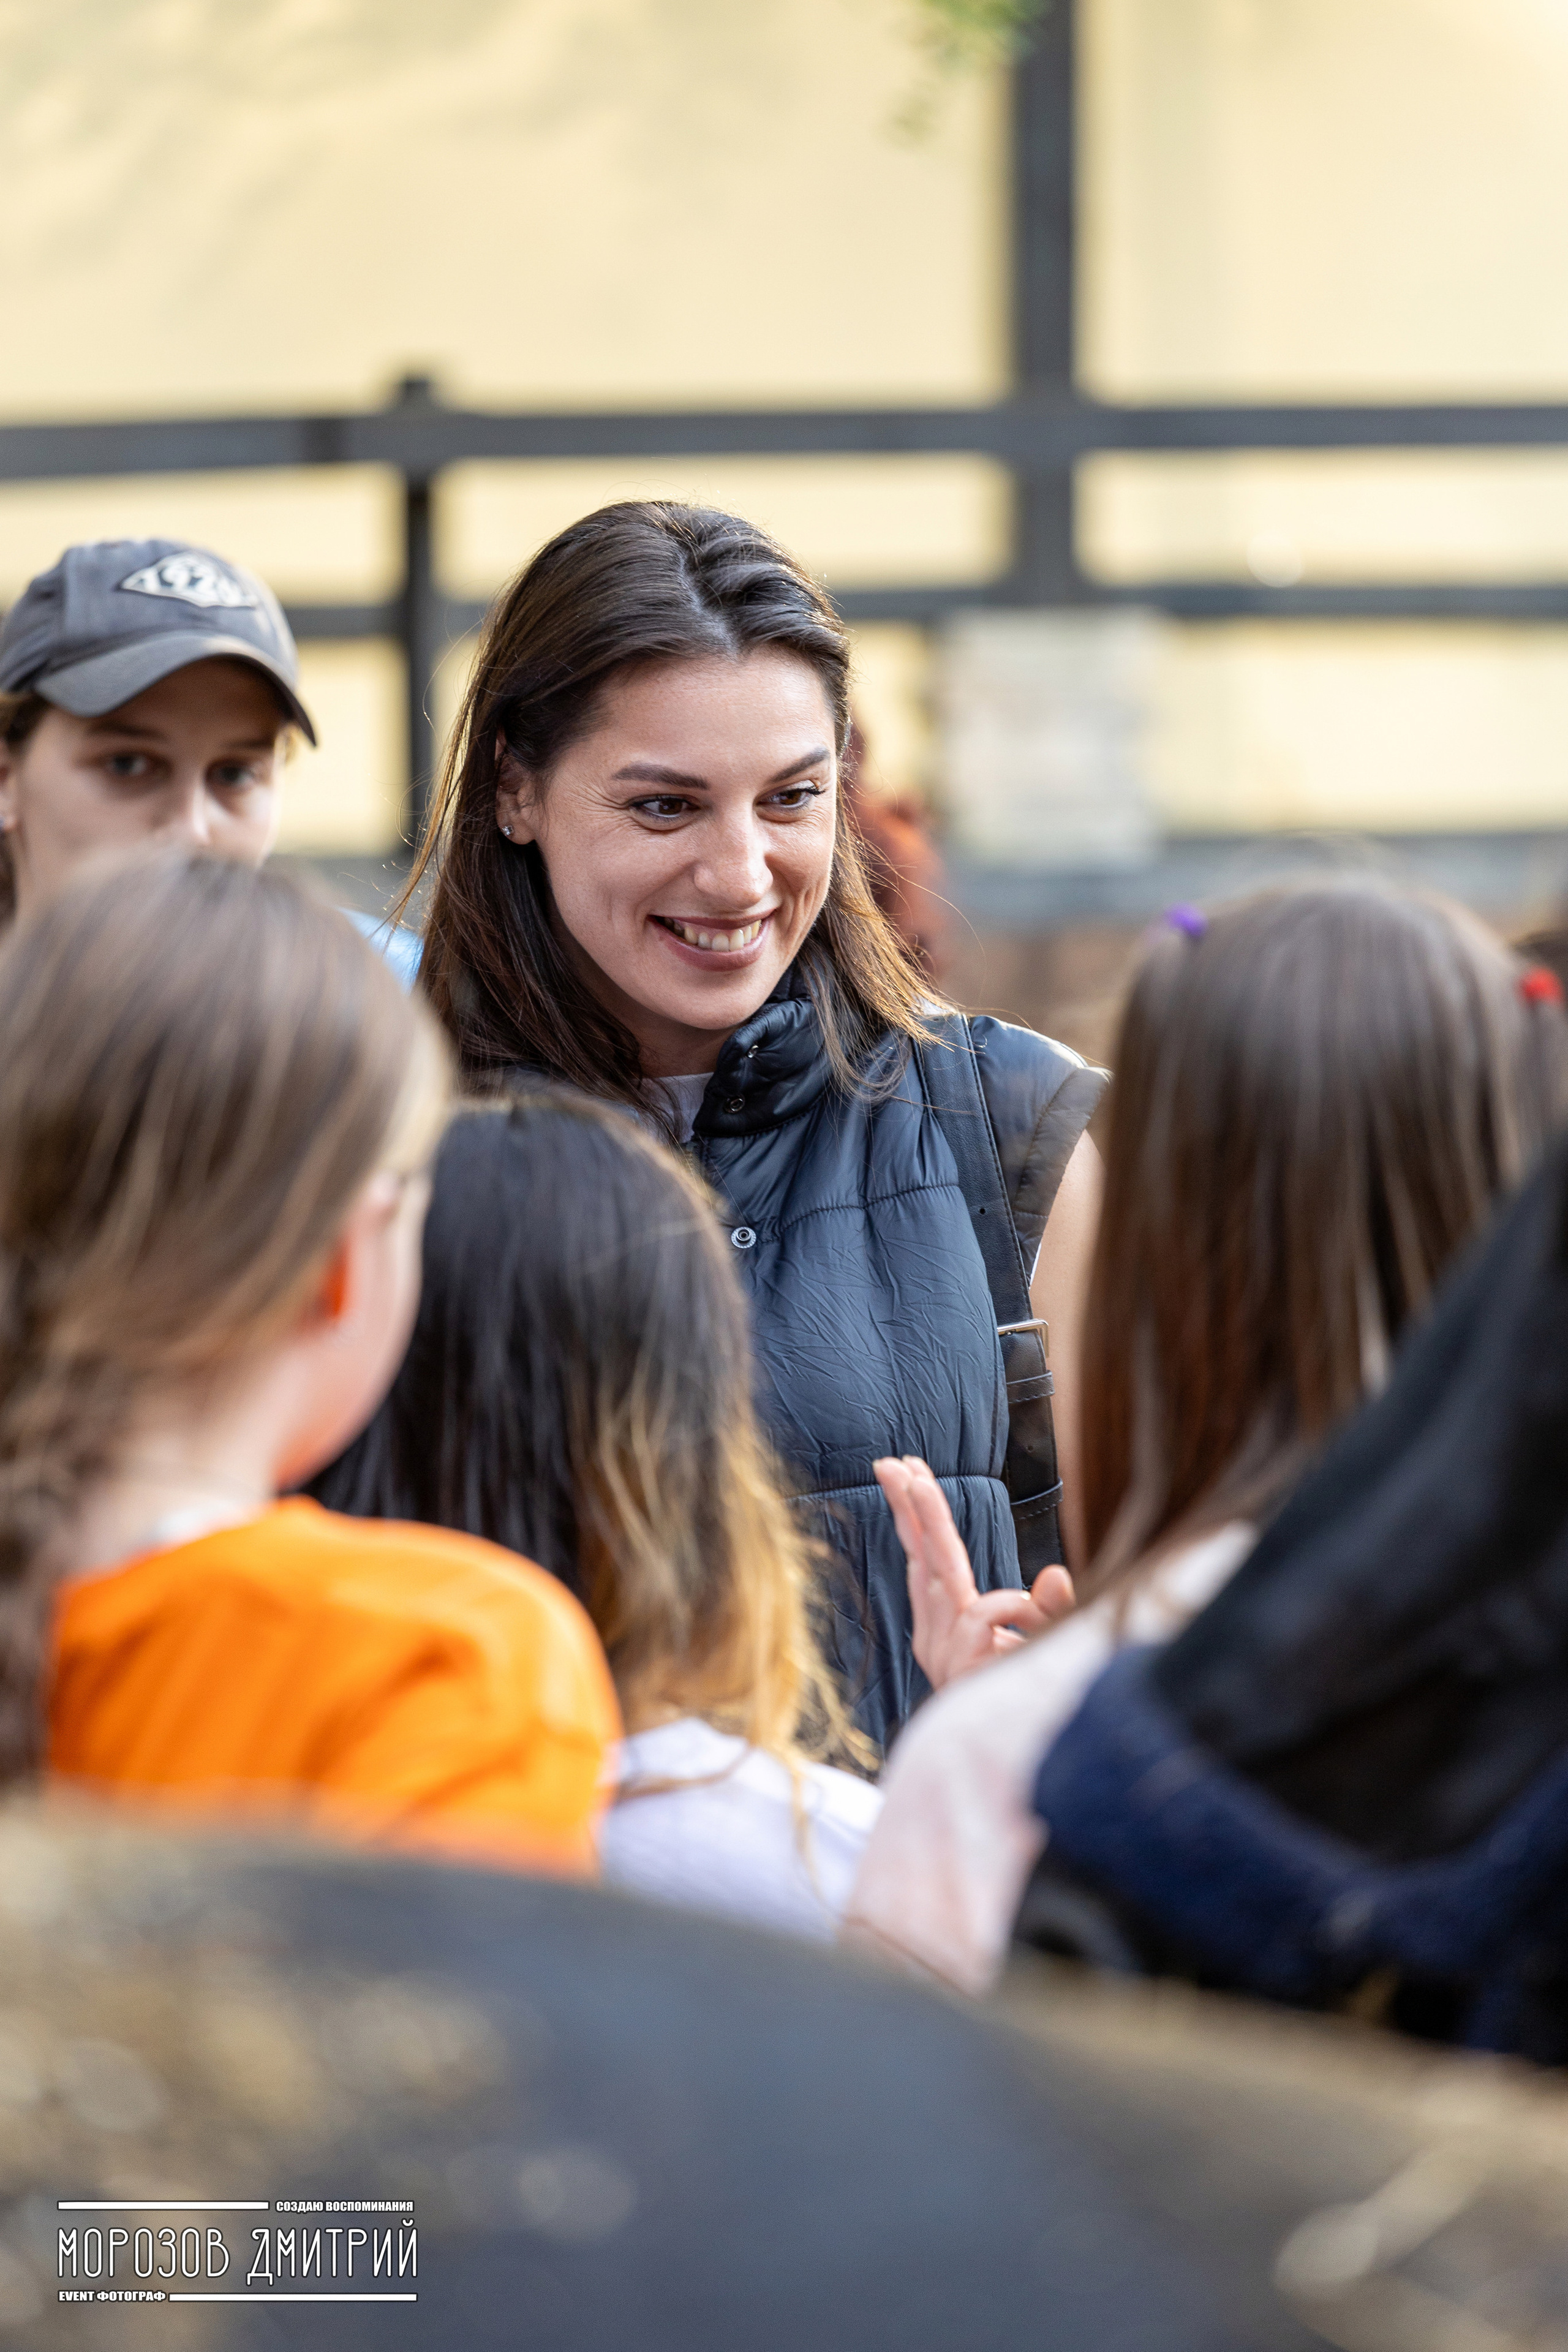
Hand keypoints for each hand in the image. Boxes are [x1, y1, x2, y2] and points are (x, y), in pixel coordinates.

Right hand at [873, 1454, 1074, 1691]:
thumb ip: (1050, 1609)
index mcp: (947, 1624)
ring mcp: (944, 1651)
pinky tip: (1028, 1618)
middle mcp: (938, 1634)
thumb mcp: (1047, 1644)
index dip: (915, 1517)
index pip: (927, 1559)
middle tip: (892, 1461)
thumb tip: (1053, 1573)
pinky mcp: (957, 1665)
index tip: (900, 1472)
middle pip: (924, 1557)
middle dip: (909, 1506)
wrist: (1021, 1762)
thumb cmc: (1031, 1702)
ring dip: (928, 1519)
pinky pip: (981, 1612)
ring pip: (942, 1571)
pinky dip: (1009, 1604)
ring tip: (919, 1481)